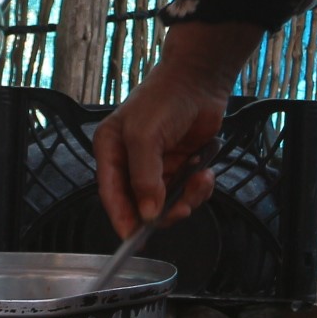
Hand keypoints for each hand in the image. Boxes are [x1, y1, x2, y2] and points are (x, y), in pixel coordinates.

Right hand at [93, 21, 257, 235]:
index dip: (121, 218)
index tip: (132, 237)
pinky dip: (198, 189)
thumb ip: (144, 177)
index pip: (111, 194)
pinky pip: (187, 191)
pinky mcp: (181, 166)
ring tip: (199, 182)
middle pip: (140, 203)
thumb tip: (147, 214)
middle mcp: (131, 161)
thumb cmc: (164, 100)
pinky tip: (205, 173)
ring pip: (167, 202)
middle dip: (161, 211)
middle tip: (180, 210)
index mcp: (111, 151)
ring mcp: (158, 165)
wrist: (200, 80)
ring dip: (186, 198)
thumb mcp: (145, 136)